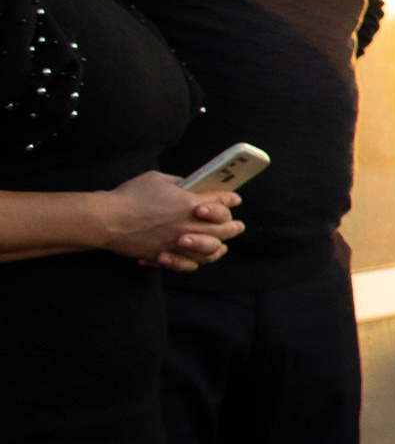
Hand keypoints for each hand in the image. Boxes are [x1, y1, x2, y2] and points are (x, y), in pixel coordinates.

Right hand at [96, 173, 242, 270]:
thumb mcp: (158, 179)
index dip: (230, 199)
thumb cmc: (131, 196)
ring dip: (220, 246)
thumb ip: (178, 183)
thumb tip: (188, 186)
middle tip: (238, 226)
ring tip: (223, 245)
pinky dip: (196, 261)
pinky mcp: (165, 256)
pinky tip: (199, 257)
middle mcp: (190, 226)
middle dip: (234, 227)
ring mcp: (179, 243)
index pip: (221, 202)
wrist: (107, 220)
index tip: (235, 199)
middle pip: (224, 229)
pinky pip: (189, 264)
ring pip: (211, 250)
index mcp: (192, 203)